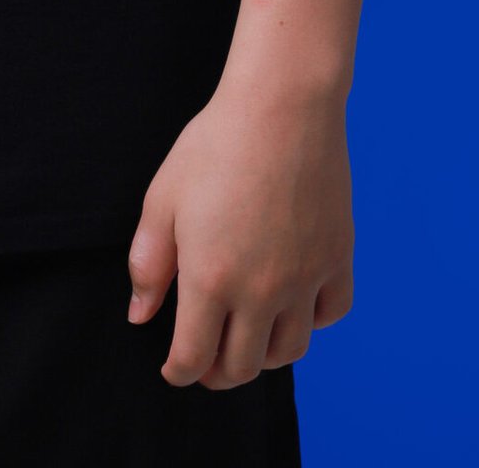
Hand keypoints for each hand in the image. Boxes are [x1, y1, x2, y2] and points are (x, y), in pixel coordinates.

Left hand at [126, 80, 354, 387]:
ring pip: (288, 351)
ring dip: (263, 356)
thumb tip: (140, 316)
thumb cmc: (215, 144)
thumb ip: (149, 263)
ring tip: (246, 339)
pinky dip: (310, 321)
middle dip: (217, 374)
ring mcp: (305, 278)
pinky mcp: (337, 258)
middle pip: (242, 367)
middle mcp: (262, 291)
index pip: (194, 358)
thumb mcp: (163, 198)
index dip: (178, 371)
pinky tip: (293, 305)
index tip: (172, 368)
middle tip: (206, 363)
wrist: (282, 105)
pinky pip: (329, 314)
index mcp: (211, 278)